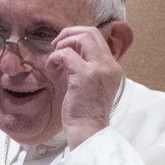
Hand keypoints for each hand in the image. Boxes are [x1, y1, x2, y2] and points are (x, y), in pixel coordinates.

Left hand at [46, 25, 123, 149]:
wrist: (88, 131)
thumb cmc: (86, 114)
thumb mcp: (92, 87)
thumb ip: (88, 69)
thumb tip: (71, 54)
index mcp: (113, 68)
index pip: (97, 38)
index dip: (77, 37)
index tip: (64, 47)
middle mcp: (109, 65)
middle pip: (91, 32)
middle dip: (69, 34)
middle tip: (55, 46)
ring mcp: (99, 69)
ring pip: (81, 38)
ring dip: (62, 44)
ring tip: (54, 59)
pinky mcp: (85, 75)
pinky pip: (66, 54)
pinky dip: (55, 58)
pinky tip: (51, 69)